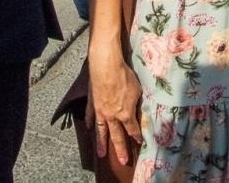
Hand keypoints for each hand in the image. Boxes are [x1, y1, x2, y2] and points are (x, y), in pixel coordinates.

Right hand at [87, 49, 142, 167]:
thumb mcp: (137, 91)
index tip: (139, 143)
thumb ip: (137, 103)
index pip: (133, 130)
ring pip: (101, 131)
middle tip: (122, 160)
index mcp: (125, 114)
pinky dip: (88, 122)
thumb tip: (138, 109)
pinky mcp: (92, 102)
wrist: (106, 66)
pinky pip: (90, 115)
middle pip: (116, 136)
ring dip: (101, 143)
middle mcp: (112, 116)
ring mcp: (100, 111)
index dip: (137, 137)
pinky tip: (88, 128)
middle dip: (120, 149)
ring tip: (100, 154)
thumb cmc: (124, 77)